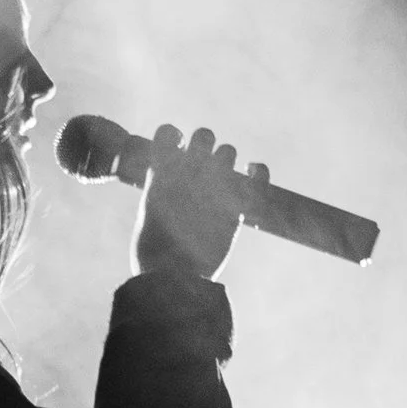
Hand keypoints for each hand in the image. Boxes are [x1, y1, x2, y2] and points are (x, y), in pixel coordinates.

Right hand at [135, 126, 259, 284]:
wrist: (174, 276)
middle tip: (198, 168)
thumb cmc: (153, 253)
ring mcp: (218, 184)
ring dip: (225, 162)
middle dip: (202, 147)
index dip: (171, 137)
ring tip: (219, 183)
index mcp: (162, 172)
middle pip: (204, 135)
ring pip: (228, 151)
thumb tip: (167, 190)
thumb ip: (160, 195)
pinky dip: (259, 172)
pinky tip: (252, 172)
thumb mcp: (147, 217)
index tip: (172, 152)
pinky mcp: (239, 203)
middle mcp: (191, 170)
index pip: (168, 131)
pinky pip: (258, 175)